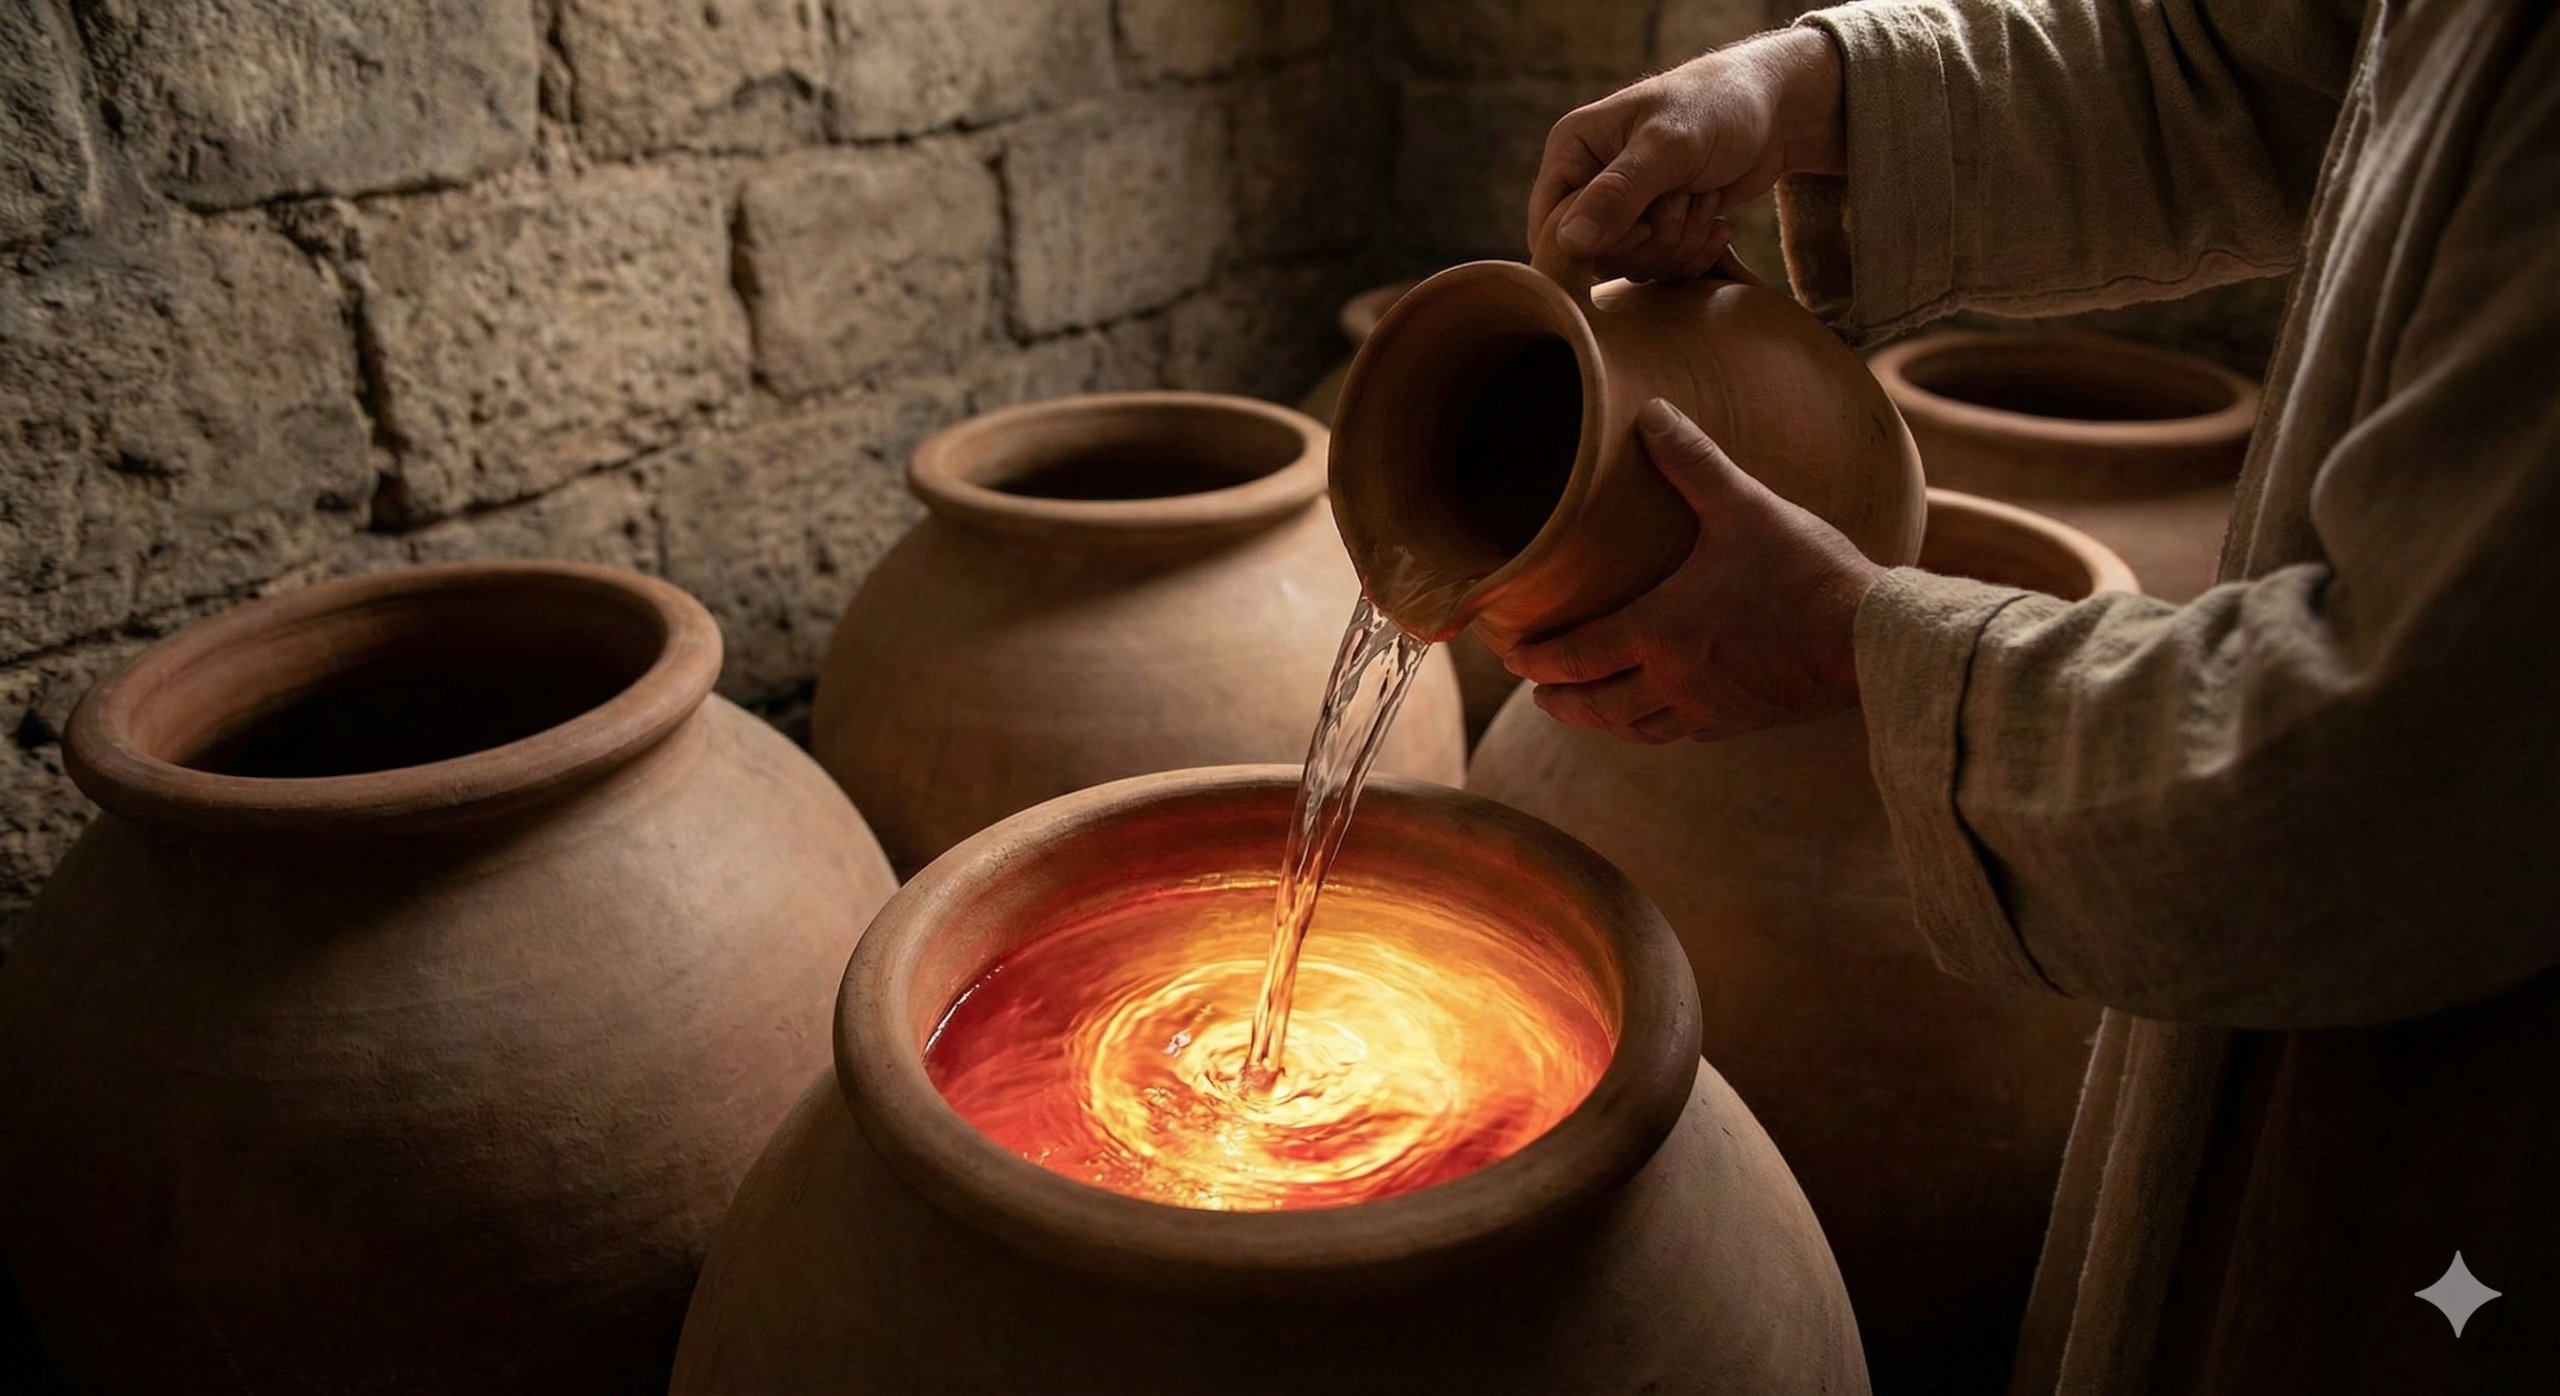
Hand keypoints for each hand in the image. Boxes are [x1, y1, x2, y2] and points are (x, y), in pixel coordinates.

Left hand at [1506, 400, 1883, 743]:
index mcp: (1658, 631)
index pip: (1575, 654)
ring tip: (1582, 709)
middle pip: (1593, 704)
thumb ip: (1692, 462)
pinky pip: (1680, 734)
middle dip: (1557, 697)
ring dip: (1599, 720)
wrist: (1872, 640)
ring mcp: (1707, 709)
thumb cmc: (1806, 572)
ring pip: (1633, 728)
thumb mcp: (1744, 506)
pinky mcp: (1742, 721)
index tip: (1511, 654)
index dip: (1536, 658)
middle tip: (1535, 688)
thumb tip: (1651, 413)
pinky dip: (1652, 727)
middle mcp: (1673, 680)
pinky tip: (1656, 715)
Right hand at [1527, 27, 1845, 283]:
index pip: (1550, 229)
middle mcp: (1588, 182)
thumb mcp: (1669, 146)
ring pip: (1630, 267)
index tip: (1645, 223)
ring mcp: (1622, 210)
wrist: (1774, 110)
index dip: (1596, 242)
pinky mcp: (1653, 230)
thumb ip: (1618, 194)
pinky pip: (1659, 270)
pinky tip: (1718, 222)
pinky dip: (1694, 253)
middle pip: (1594, 257)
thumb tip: (1569, 244)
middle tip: (1688, 196)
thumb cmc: (1718, 107)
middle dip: (1653, 238)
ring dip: (1679, 242)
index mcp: (1572, 150)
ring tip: (1705, 198)